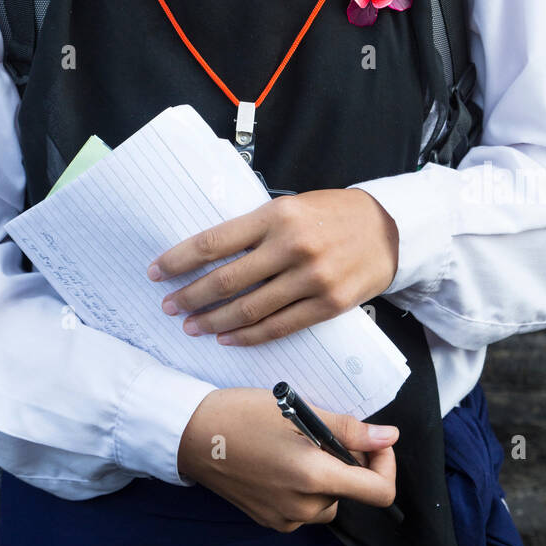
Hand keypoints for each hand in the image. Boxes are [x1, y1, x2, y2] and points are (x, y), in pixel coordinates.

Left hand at [147, 187, 398, 345]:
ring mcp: (312, 278)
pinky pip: (280, 326)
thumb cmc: (331, 213)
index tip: (157, 272)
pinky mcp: (329, 304)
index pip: (214, 242)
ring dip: (214, 322)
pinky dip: (249, 335)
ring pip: (250, 309)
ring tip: (193, 326)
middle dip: (190, 297)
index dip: (180, 260)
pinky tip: (229, 338)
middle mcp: (291, 246)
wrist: (388, 229)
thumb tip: (208, 253)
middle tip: (169, 306)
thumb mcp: (290, 206)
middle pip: (226, 280)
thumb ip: (255, 228)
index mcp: (276, 215)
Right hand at [177, 387, 397, 530]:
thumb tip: (388, 437)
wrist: (193, 435)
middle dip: (346, 462)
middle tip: (319, 431)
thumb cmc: (242, 415)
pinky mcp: (270, 520)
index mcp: (313, 477)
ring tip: (296, 443)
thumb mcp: (299, 411)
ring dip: (325, 473)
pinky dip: (304, 485)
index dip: (385, 464)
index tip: (374, 442)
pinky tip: (281, 459)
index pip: (379, 491)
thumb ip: (349, 429)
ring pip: (328, 499)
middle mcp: (302, 506)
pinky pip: (304, 507)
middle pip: (351, 491)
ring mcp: (285, 518)